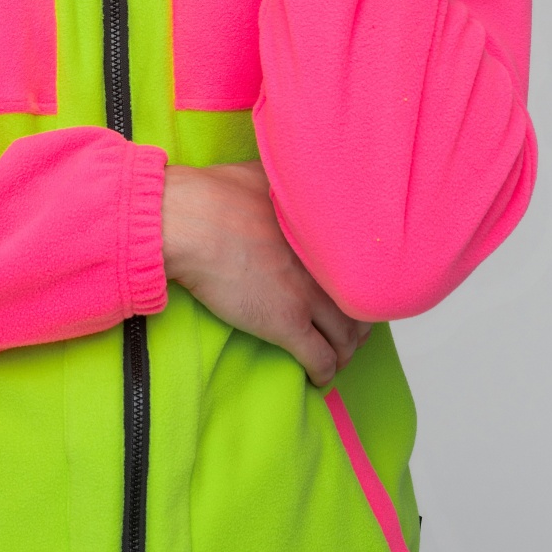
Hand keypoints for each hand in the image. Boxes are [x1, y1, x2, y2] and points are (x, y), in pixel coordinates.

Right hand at [161, 160, 371, 385]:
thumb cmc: (217, 192)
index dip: (359, 285)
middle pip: (361, 306)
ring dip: (344, 353)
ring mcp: (308, 296)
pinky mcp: (286, 324)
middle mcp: (325, 265)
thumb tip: (289, 174)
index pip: (362, 267)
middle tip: (352, 333)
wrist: (189, 221)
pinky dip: (324, 373)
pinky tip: (319, 378)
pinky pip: (319, 359)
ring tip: (336, 358)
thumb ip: (288, 181)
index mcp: (324, 231)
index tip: (352, 293)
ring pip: (346, 338)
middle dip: (359, 325)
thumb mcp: (265, 172)